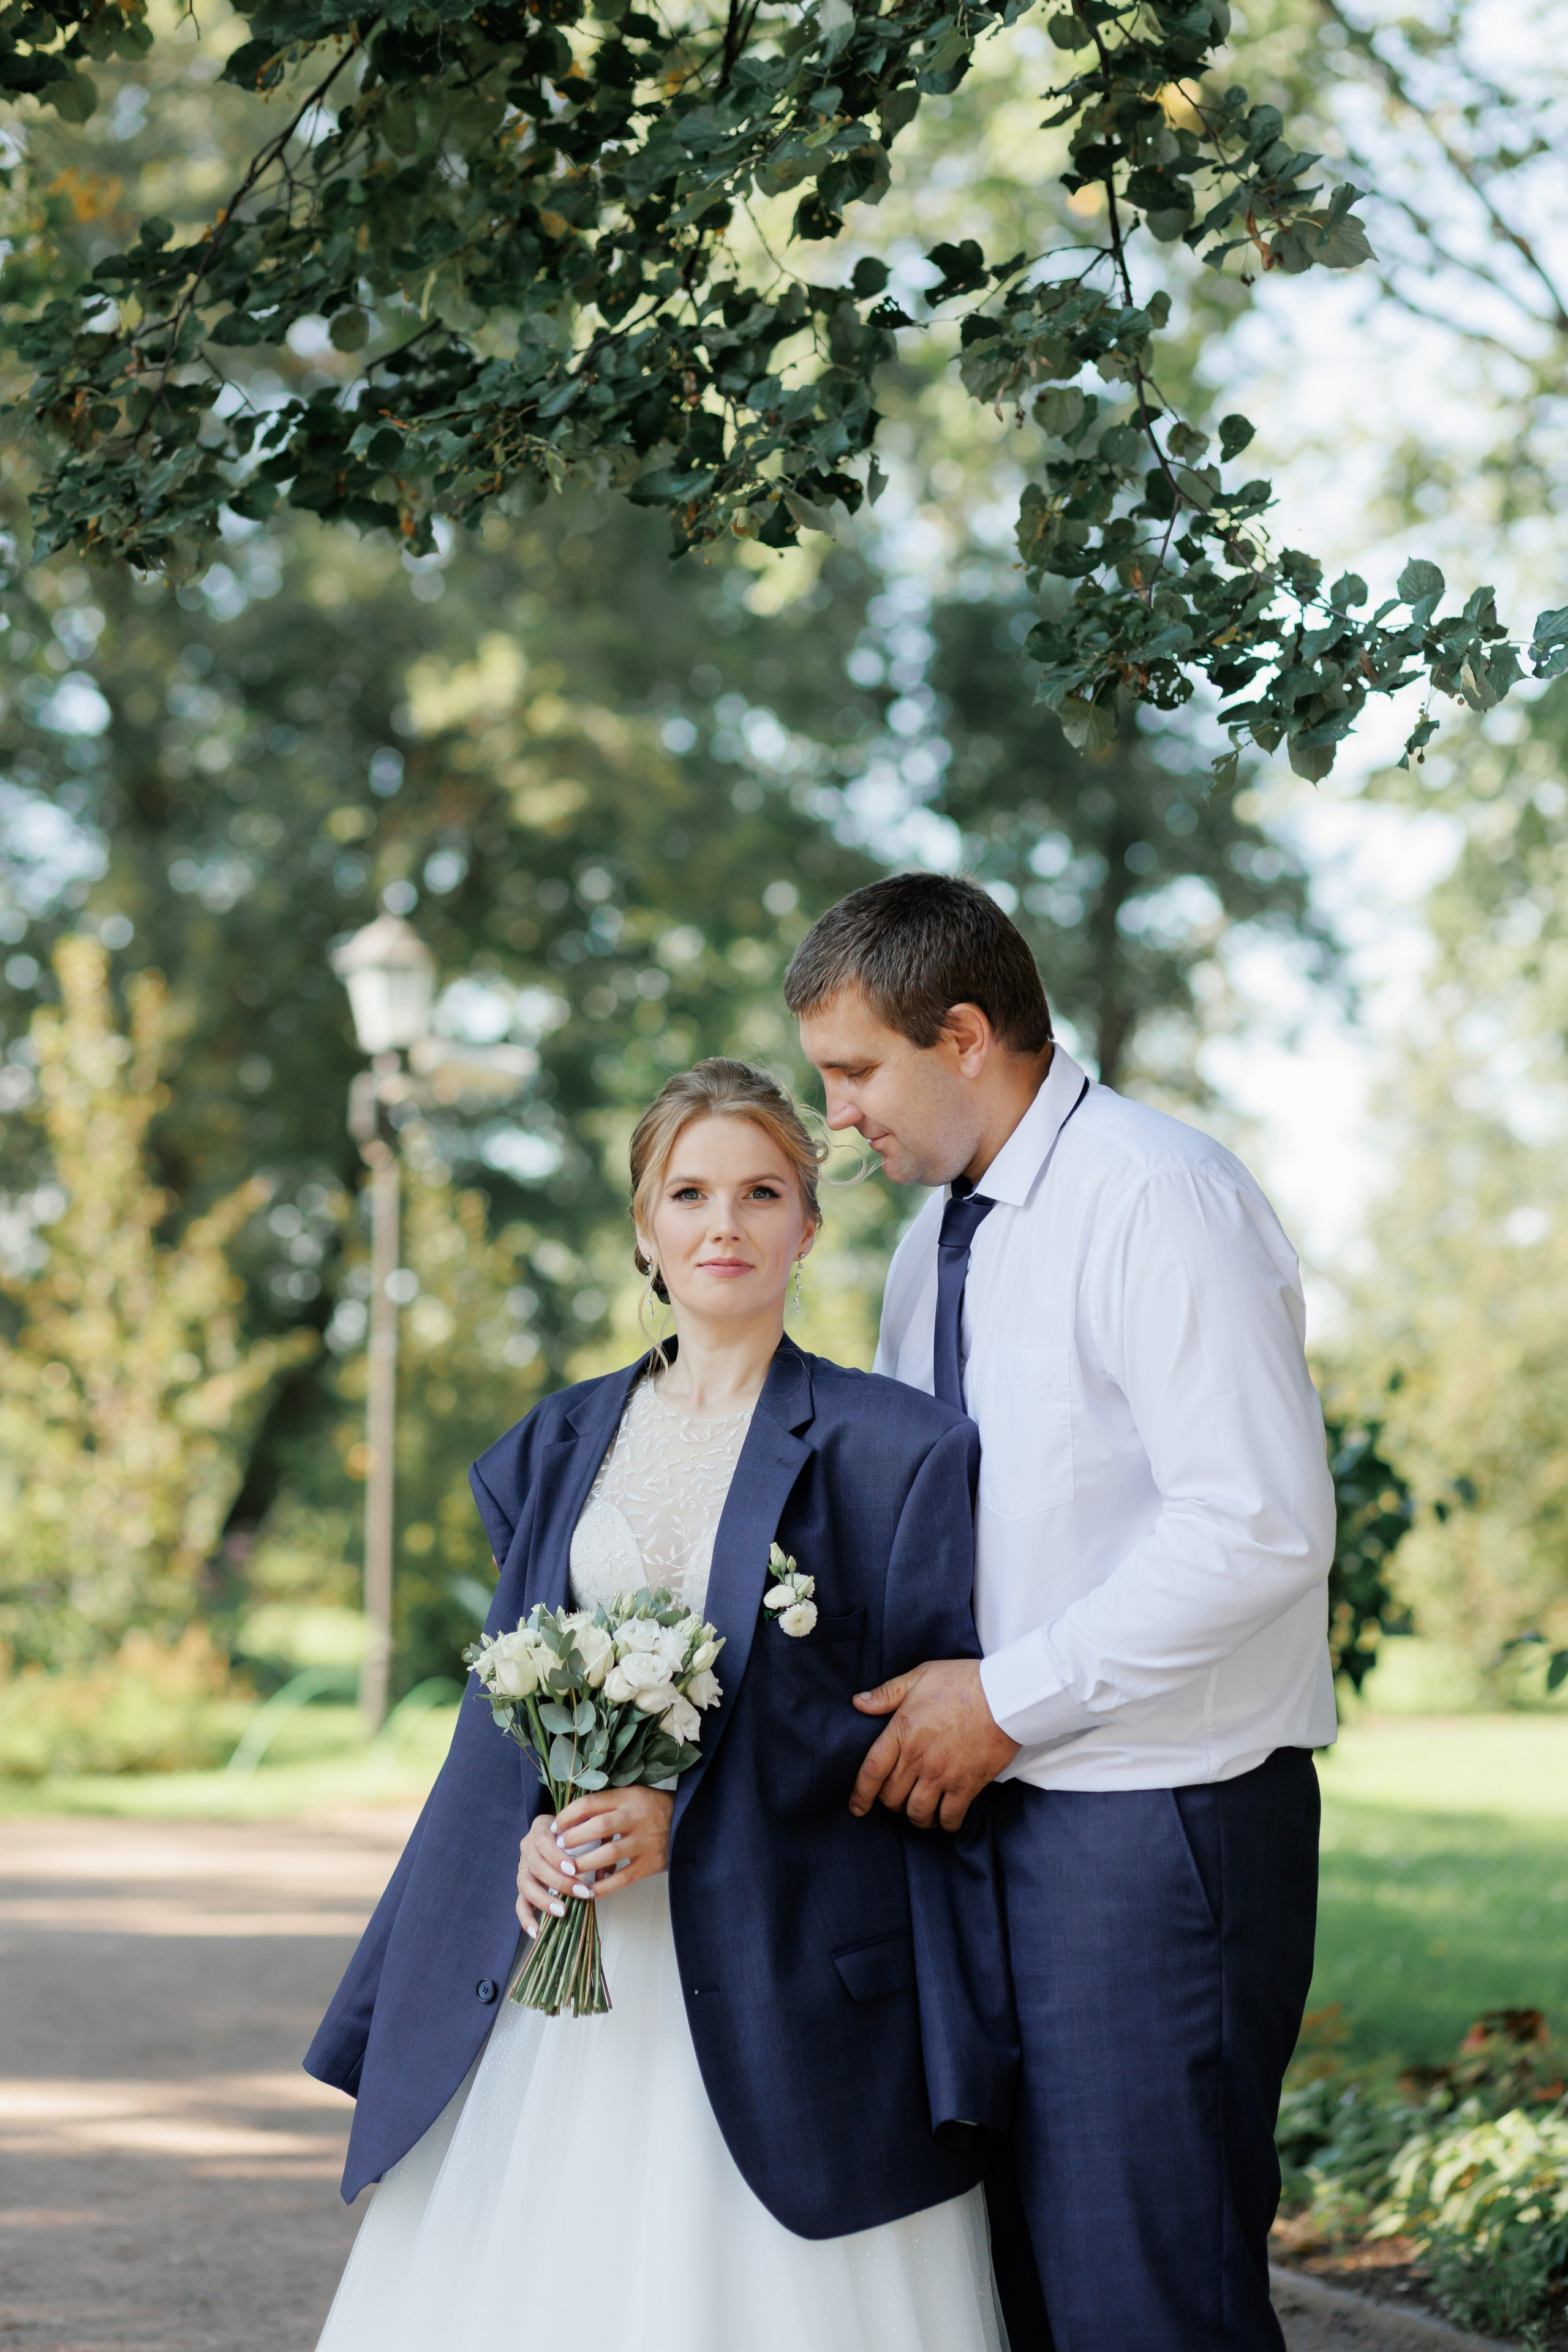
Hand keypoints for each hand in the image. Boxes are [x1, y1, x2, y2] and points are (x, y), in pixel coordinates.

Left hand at [514, 1786, 674, 1936]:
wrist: (690, 1821)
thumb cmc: (653, 1808)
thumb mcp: (632, 1795)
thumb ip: (607, 1804)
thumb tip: (570, 1820)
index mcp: (629, 1797)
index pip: (590, 1803)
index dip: (568, 1816)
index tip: (555, 1827)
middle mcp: (636, 1817)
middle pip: (598, 1827)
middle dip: (573, 1839)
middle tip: (559, 1849)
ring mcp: (645, 1841)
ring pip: (609, 1854)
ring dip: (584, 1864)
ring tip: (568, 1870)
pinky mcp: (652, 1863)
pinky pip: (623, 1878)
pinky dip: (603, 1886)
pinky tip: (588, 1891)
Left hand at [849, 1659, 1019, 1831]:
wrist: (1006, 1696)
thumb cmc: (963, 1681)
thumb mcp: (920, 1676)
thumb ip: (887, 1693)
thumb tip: (858, 1702)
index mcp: (902, 1731)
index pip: (871, 1771)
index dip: (860, 1794)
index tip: (856, 1807)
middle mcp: (918, 1758)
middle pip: (891, 1797)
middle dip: (889, 1804)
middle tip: (896, 1800)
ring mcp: (943, 1774)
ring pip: (917, 1812)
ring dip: (915, 1816)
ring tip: (919, 1811)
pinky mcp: (967, 1785)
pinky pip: (950, 1817)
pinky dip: (944, 1824)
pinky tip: (944, 1818)